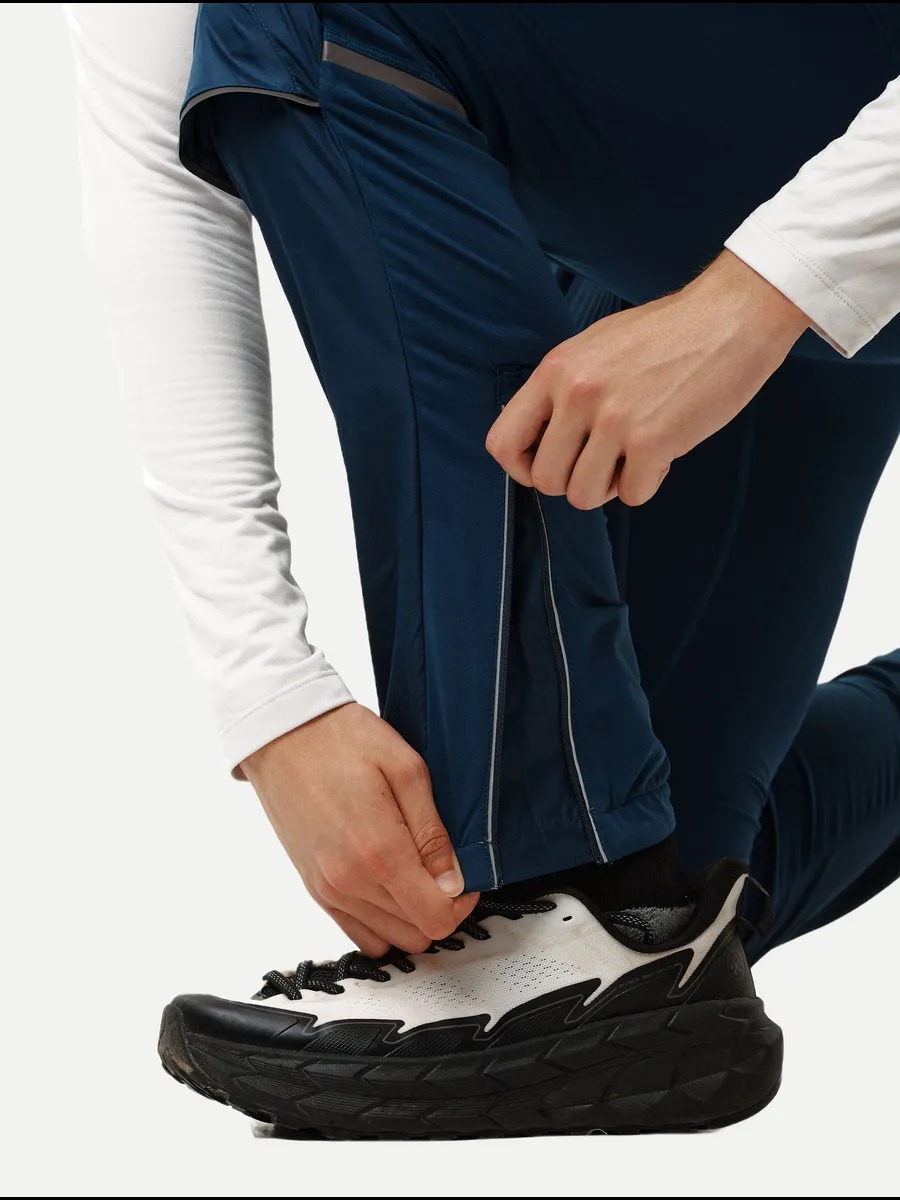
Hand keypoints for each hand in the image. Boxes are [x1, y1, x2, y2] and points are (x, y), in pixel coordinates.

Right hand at [241, 703, 478, 956]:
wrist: (282, 733)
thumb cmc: (343, 740)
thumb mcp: (407, 770)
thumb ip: (433, 834)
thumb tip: (454, 883)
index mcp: (380, 852)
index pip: (437, 918)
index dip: (463, 902)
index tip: (465, 875)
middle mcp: (351, 882)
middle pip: (417, 934)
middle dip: (441, 907)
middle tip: (444, 870)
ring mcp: (328, 889)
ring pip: (390, 939)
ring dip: (412, 915)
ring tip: (415, 872)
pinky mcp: (313, 887)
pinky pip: (357, 934)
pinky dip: (382, 922)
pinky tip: (390, 888)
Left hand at [486, 251, 808, 507]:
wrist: (731, 317)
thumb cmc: (668, 334)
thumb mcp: (595, 348)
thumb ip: (562, 391)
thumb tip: (539, 440)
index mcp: (556, 370)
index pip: (502, 442)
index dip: (522, 467)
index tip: (549, 465)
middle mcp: (577, 394)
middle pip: (545, 480)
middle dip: (574, 480)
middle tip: (604, 460)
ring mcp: (613, 419)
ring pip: (583, 496)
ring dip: (609, 487)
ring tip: (632, 456)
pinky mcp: (652, 441)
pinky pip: (631, 495)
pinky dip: (647, 483)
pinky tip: (662, 452)